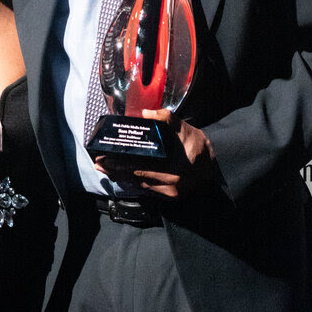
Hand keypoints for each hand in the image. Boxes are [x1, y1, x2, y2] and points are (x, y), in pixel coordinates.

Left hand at [94, 109, 215, 198]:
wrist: (213, 163)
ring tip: (106, 169)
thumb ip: (165, 118)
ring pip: (140, 186)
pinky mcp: (169, 197)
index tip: (105, 158)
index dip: (120, 164)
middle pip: (136, 178)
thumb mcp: (183, 127)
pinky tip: (122, 176)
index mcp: (173, 169)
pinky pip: (147, 189)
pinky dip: (134, 182)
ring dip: (122, 177)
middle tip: (99, 164)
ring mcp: (170, 194)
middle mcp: (170, 186)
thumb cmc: (196, 144)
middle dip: (116, 171)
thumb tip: (145, 113)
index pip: (140, 167)